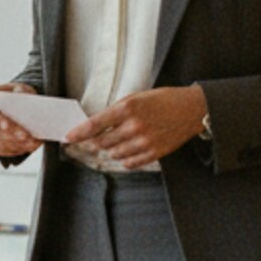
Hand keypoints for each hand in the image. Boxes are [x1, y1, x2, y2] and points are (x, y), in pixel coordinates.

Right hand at [0, 83, 42, 159]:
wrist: (11, 105)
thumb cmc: (15, 95)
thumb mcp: (20, 88)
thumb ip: (21, 90)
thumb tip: (21, 95)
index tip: (6, 126)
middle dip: (9, 134)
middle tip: (26, 137)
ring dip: (13, 144)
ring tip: (31, 143)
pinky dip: (11, 150)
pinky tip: (26, 148)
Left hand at [64, 86, 207, 167]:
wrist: (192, 109)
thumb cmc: (163, 100)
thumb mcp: (137, 97)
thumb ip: (117, 111)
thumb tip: (96, 124)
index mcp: (128, 108)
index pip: (95, 124)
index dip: (78, 133)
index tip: (68, 137)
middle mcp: (135, 126)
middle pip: (102, 142)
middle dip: (93, 143)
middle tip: (91, 142)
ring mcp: (145, 141)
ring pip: (114, 154)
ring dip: (109, 151)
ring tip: (112, 144)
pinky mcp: (155, 153)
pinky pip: (130, 163)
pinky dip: (123, 160)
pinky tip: (124, 153)